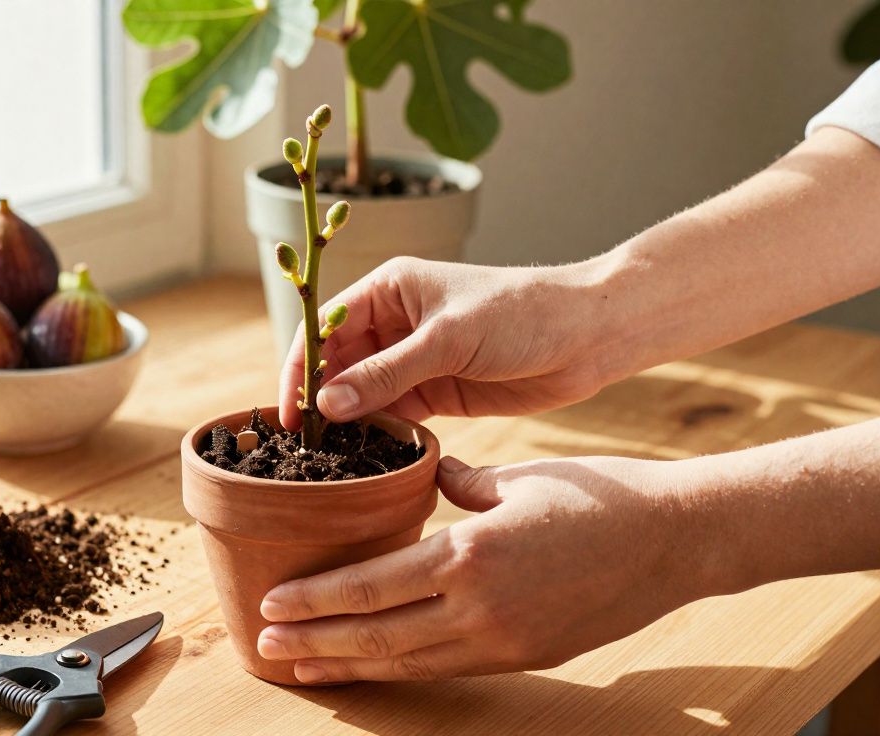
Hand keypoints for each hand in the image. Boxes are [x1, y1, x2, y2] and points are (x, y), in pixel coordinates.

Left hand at [255, 455, 709, 681]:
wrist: (677, 541)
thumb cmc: (598, 495)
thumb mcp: (515, 476)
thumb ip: (457, 484)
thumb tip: (424, 474)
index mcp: (470, 553)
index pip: (372, 585)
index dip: (316, 599)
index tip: (273, 603)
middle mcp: (479, 607)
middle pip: (377, 634)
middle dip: (315, 641)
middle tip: (265, 644)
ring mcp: (503, 640)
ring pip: (408, 661)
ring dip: (350, 665)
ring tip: (303, 666)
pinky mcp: (525, 656)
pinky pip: (447, 668)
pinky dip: (402, 669)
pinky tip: (374, 666)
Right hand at [278, 256, 614, 430]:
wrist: (588, 337)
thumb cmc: (520, 315)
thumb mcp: (446, 341)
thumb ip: (385, 374)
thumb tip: (326, 404)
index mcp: (389, 290)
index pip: (325, 328)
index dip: (301, 368)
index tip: (290, 411)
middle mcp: (395, 323)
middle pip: (338, 364)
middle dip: (321, 399)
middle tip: (306, 446)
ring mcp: (415, 360)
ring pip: (363, 394)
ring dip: (349, 421)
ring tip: (331, 458)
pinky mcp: (437, 393)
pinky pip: (394, 416)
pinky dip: (380, 435)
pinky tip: (369, 458)